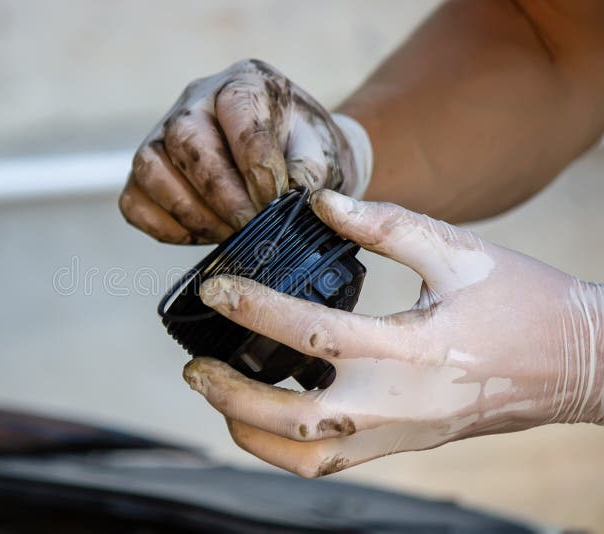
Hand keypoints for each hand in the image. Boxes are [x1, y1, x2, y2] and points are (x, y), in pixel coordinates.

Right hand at [119, 59, 369, 243]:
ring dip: (191, 211)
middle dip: (219, 191)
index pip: (237, 112)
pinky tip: (203, 235)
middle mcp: (194, 101)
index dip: (255, 163)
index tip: (275, 200)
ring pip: (150, 168)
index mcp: (243, 82)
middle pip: (186, 138)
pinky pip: (135, 203)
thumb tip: (285, 199)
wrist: (291, 164)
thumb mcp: (322, 157)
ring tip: (229, 235)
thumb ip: (308, 175)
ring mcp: (161, 136)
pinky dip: (166, 227)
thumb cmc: (305, 156)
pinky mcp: (144, 175)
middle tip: (249, 225)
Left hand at [183, 189, 603, 476]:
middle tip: (194, 366)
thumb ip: (385, 224)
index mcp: (412, 349)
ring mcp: (401, 433)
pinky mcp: (404, 444)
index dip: (253, 308)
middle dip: (230, 394)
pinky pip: (331, 463)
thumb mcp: (456, 249)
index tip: (215, 288)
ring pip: (305, 456)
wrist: (577, 363)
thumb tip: (320, 203)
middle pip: (293, 419)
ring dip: (251, 430)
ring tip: (220, 393)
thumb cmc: (522, 301)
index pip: (311, 333)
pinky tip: (267, 414)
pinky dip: (286, 447)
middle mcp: (400, 403)